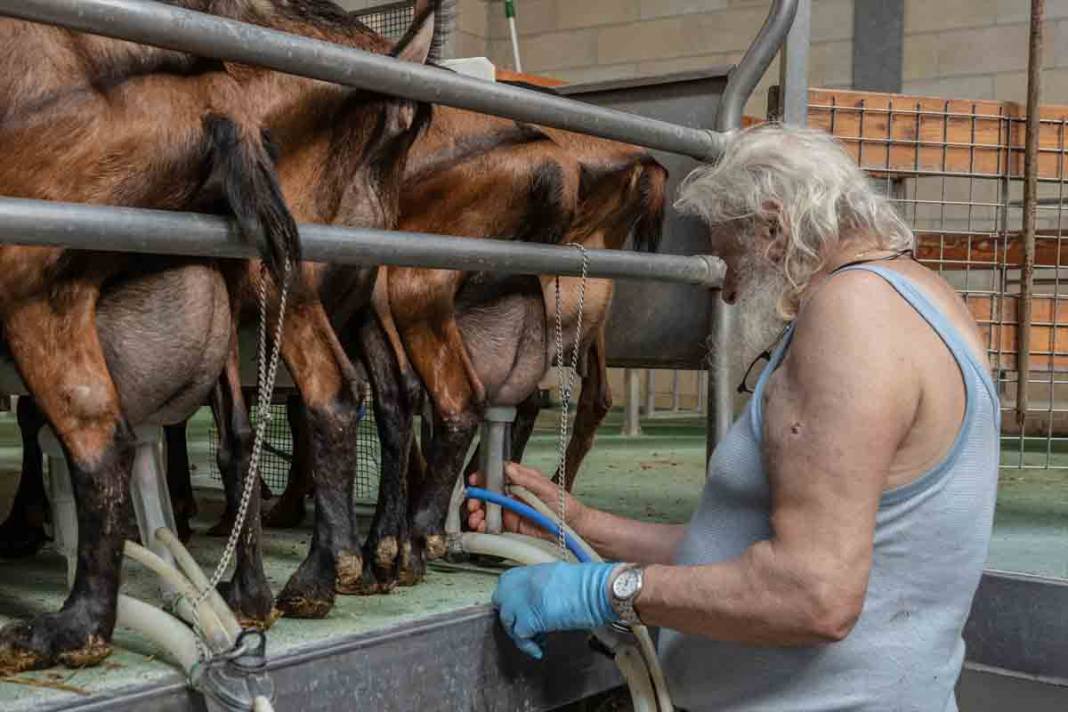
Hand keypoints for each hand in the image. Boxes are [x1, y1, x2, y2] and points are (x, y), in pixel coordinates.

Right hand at [466, 462, 587, 539]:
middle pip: (488, 493)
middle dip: (477, 498)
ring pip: (488, 509)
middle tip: (474, 504)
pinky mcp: (512, 526)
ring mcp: (512, 510)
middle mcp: (514, 494)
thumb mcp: (547, 488)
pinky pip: (494, 525)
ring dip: (478, 513)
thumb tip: (509, 469)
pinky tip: (481, 527)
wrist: (574, 528)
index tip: (476, 480)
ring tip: (476, 519)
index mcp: (521, 480)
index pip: (498, 475)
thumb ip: (527, 479)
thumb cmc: (566, 505)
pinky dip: (484, 526)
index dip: (485, 477)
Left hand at [492, 562, 618, 658]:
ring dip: (519, 632)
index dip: (511, 598)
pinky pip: (520, 637)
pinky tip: (538, 649)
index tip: (520, 609)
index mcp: (528, 571)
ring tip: (535, 639)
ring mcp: (521, 601)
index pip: (506, 583)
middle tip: (523, 625)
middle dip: (510, 614)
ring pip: (507, 621)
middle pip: (500, 601)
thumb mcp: (556, 576)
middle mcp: (520, 584)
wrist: (594, 590)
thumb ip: (542, 585)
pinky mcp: (528, 620)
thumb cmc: (585, 584)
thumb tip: (538, 598)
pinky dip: (528, 646)